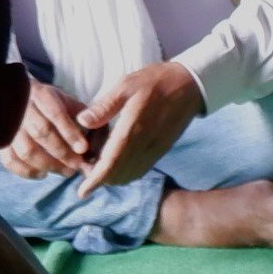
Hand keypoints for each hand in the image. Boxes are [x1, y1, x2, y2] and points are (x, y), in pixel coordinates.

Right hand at [0, 78, 96, 181]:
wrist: (16, 98)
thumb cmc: (50, 104)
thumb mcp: (68, 102)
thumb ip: (84, 118)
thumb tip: (97, 141)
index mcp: (42, 95)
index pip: (55, 114)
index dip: (70, 133)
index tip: (83, 149)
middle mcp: (22, 109)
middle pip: (41, 133)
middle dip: (62, 153)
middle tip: (78, 166)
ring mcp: (9, 126)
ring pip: (26, 150)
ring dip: (48, 165)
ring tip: (66, 171)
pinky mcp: (0, 142)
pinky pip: (11, 161)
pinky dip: (27, 171)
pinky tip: (43, 173)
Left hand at [75, 60, 205, 194]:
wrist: (190, 85)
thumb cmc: (156, 82)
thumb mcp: (126, 85)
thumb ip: (104, 106)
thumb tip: (82, 122)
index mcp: (132, 129)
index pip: (111, 163)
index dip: (96, 180)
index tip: (82, 192)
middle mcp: (144, 145)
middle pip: (119, 174)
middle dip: (100, 178)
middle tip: (85, 168)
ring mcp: (155, 149)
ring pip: (131, 174)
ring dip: (113, 177)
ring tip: (99, 167)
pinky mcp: (162, 149)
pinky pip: (142, 169)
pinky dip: (126, 173)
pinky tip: (118, 163)